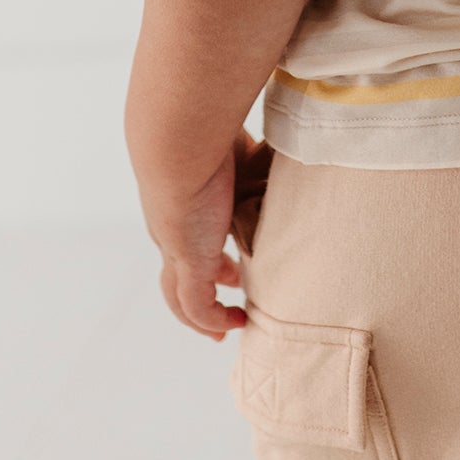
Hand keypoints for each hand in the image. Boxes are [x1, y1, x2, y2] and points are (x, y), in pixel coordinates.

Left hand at [139, 131, 260, 339]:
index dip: (211, 252)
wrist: (182, 140)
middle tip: (233, 287)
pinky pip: (196, 306)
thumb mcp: (240, 149)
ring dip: (201, 314)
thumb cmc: (211, 132)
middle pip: (181, 269)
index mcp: (181, 203)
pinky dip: (211, 320)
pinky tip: (232, 325)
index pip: (192, 237)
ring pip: (179, 295)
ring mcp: (176, 249)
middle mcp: (172, 229)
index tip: (232, 264)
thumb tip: (286, 147)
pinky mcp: (188, 263)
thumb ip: (257, 158)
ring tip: (224, 327)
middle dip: (208, 283)